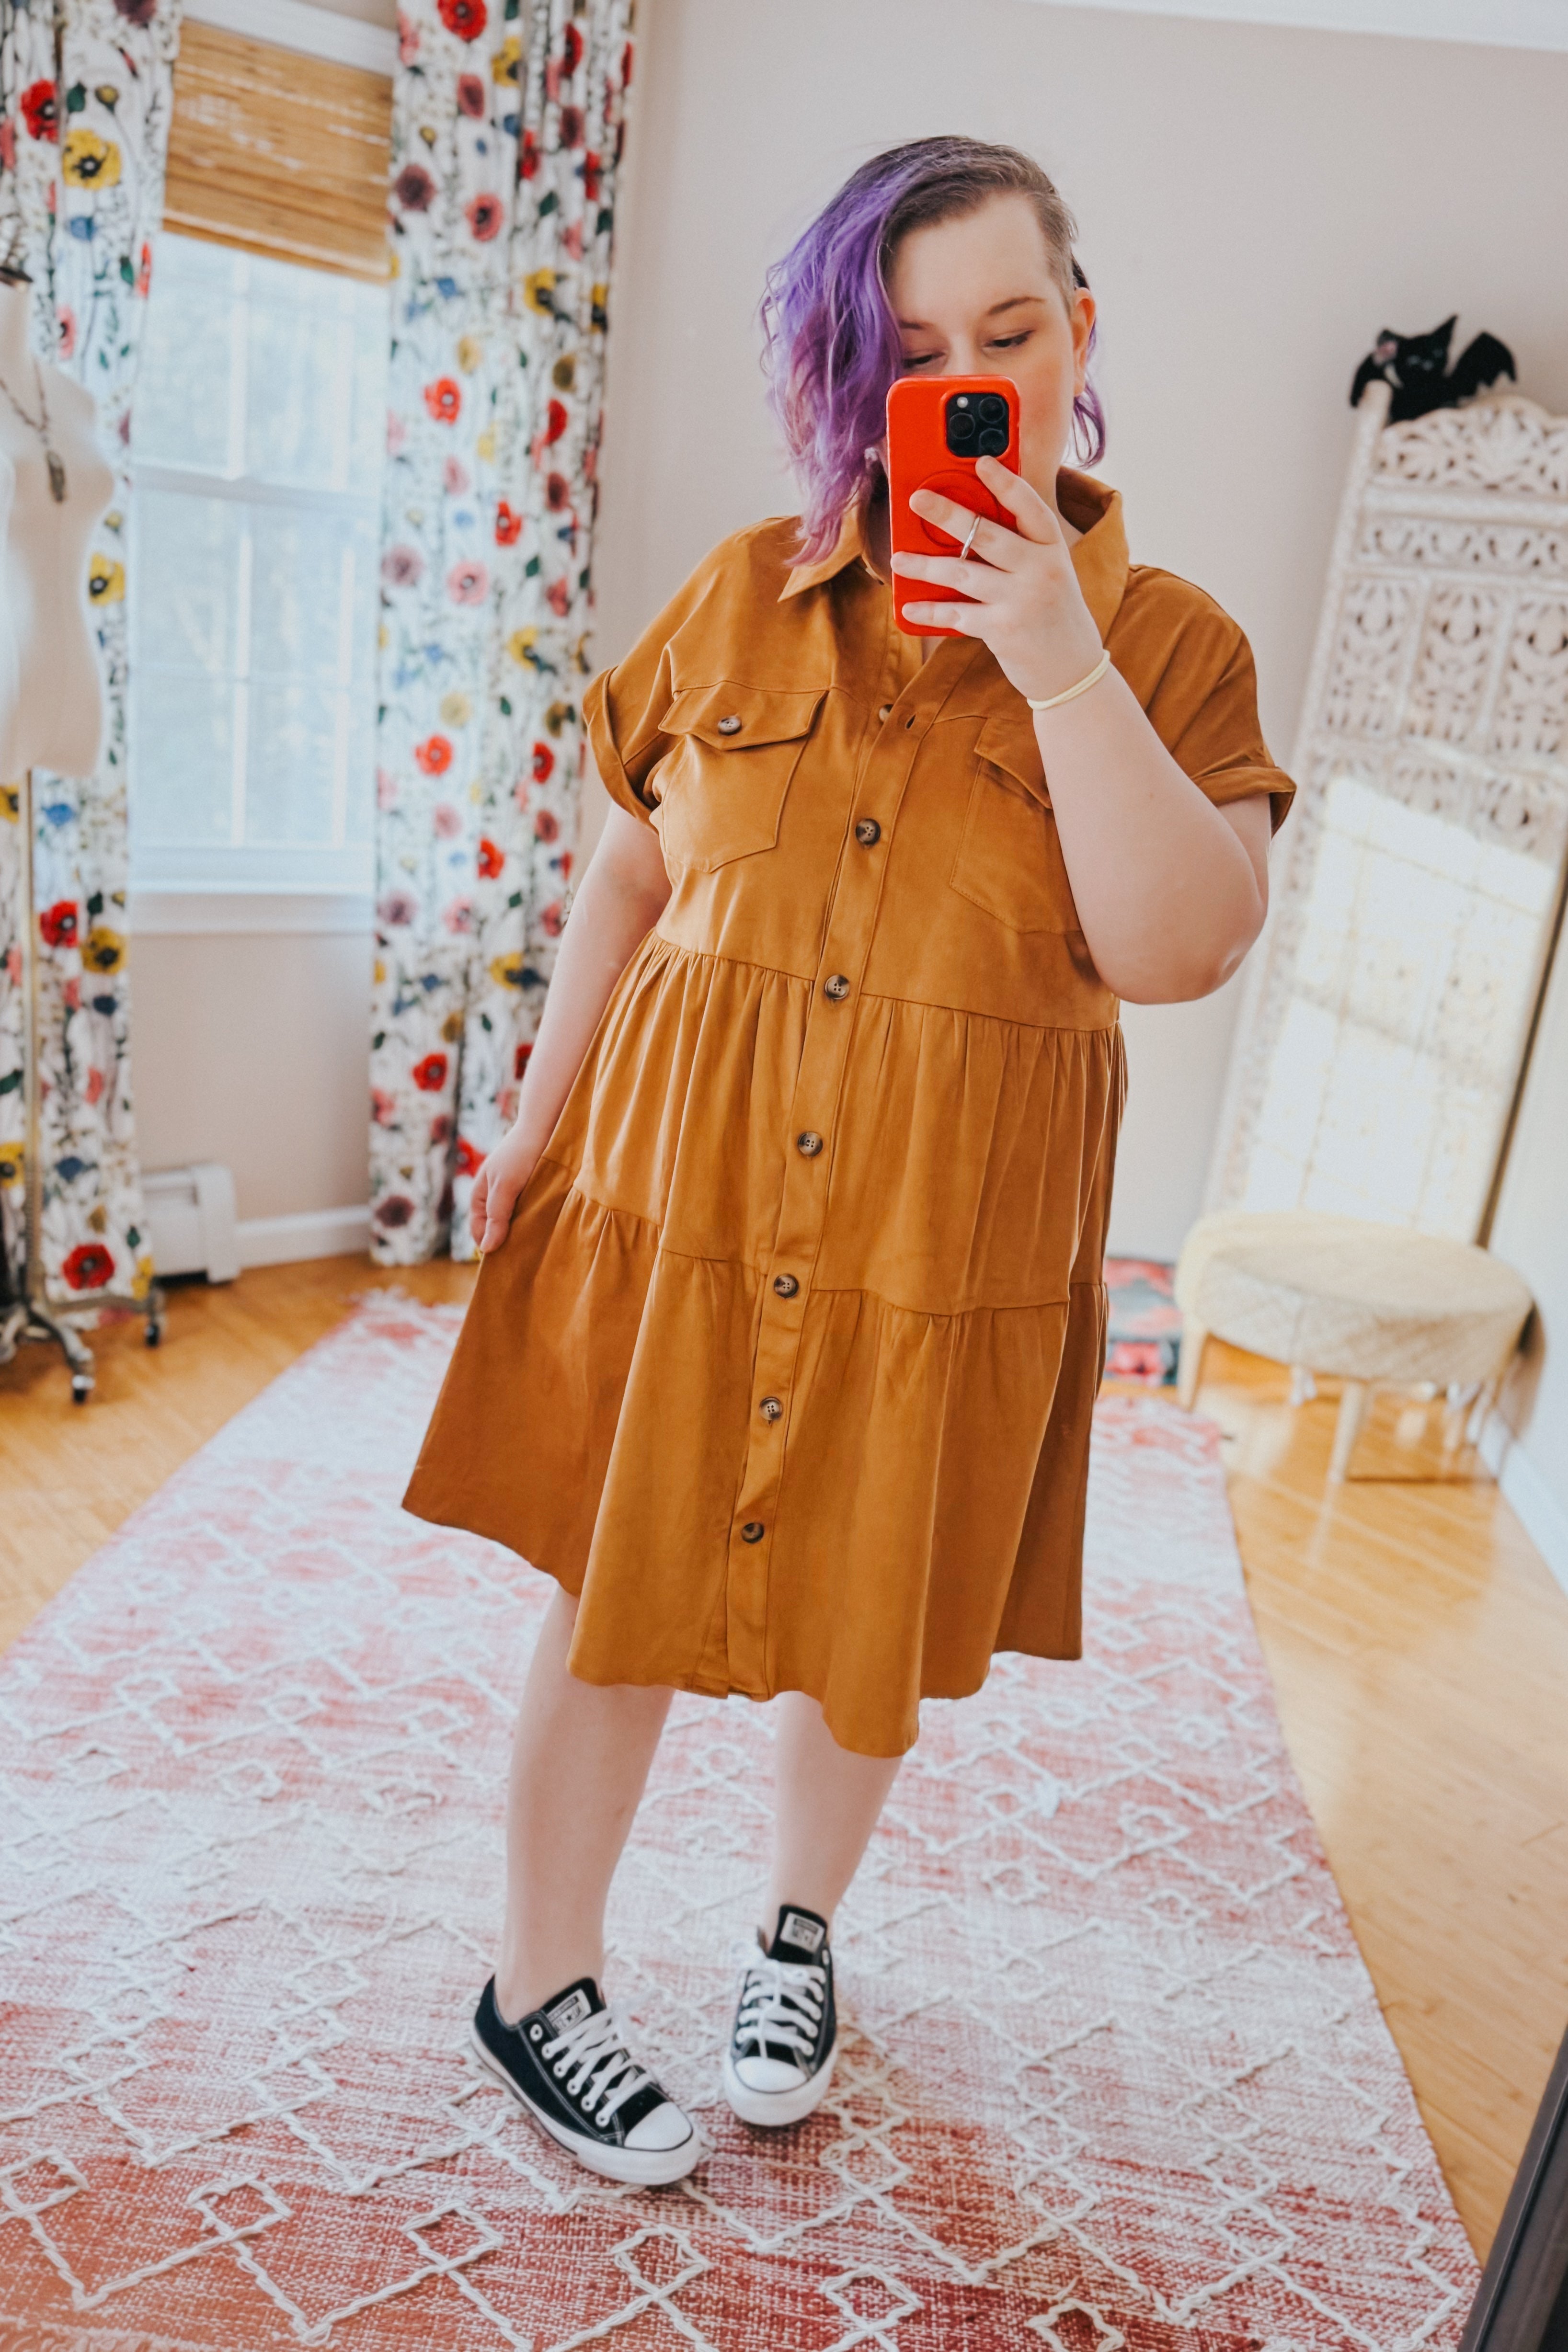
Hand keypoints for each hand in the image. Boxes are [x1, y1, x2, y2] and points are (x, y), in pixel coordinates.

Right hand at [468, 1124, 540, 1253]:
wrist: (544, 1128)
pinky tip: (544, 1227)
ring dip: (521, 1232)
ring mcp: (510, 1195)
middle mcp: (492, 1198)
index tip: (508, 1263)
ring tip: (536, 1244)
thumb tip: (486, 1250)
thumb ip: (496, 1217)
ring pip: (512, 1223)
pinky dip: (532, 1221)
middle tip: (524, 1256)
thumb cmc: (520, 1155)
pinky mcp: (528, 1192)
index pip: (479, 1233)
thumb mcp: (505, 1187)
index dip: (490, 1247)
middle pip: (495, 1230)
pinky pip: (526, 1213)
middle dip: (506, 1242)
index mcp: (479, 1197)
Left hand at [891, 455, 1103, 700]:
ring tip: (899, 558)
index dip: (1005, 482)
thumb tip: (965, 527)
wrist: (1072, 669)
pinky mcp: (1004, 630)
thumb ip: (1019, 550)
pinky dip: (931, 612)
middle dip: (948, 514)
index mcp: (1053, 548)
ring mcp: (1022, 600)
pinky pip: (958, 615)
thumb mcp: (1049, 573)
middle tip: (917, 499)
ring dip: (926, 566)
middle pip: (987, 534)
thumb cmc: (1052, 613)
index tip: (981, 461)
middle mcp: (1041, 569)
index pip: (1030, 507)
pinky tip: (909, 609)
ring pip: (964, 574)